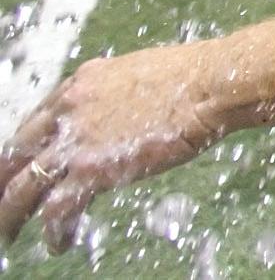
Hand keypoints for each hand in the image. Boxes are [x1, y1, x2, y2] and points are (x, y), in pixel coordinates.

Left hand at [0, 46, 228, 252]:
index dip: (23, 150)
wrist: (210, 84)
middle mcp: (68, 110)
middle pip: (14, 155)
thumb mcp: (138, 75)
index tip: (20, 166)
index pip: (34, 122)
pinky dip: (55, 230)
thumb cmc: (192, 78)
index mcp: (80, 84)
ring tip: (7, 236)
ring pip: (23, 187)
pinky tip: (59, 242)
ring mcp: (76, 140)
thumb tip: (120, 113)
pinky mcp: (92, 168)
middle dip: (1, 182)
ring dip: (10, 215)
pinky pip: (58, 208)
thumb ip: (114, 96)